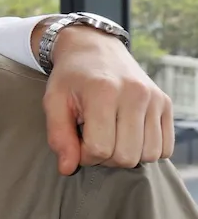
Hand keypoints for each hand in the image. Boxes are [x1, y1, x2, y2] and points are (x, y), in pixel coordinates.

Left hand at [38, 24, 173, 174]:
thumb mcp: (54, 102)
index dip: (84, 155)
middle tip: (94, 139)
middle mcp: (135, 94)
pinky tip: (129, 136)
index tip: (77, 142)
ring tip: (112, 137)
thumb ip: (58, 136)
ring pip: (149, 155)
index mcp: (104, 91)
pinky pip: (165, 147)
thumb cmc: (71, 78)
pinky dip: (147, 150)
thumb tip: (67, 169)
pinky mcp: (166, 103)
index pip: (99, 148)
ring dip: (127, 155)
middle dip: (106, 158)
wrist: (95, 49)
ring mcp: (154, 98)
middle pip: (126, 156)